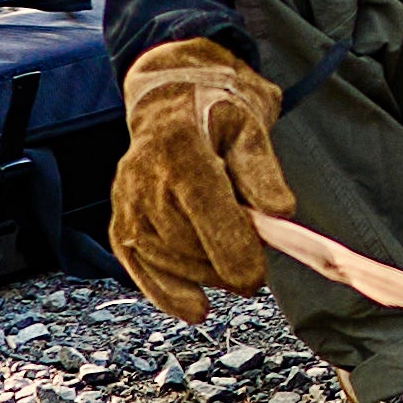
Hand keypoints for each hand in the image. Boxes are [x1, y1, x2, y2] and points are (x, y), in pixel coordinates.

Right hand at [108, 40, 286, 318]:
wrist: (174, 93)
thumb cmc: (218, 107)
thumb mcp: (252, 124)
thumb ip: (263, 171)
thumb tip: (280, 213)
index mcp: (181, 146)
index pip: (205, 208)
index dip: (231, 249)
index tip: (255, 277)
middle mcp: (144, 174)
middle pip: (185, 241)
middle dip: (222, 265)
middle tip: (255, 273)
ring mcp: (127, 197)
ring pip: (164, 258)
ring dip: (202, 276)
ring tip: (233, 272)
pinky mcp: (121, 216)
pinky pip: (137, 263)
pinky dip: (165, 291)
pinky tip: (194, 308)